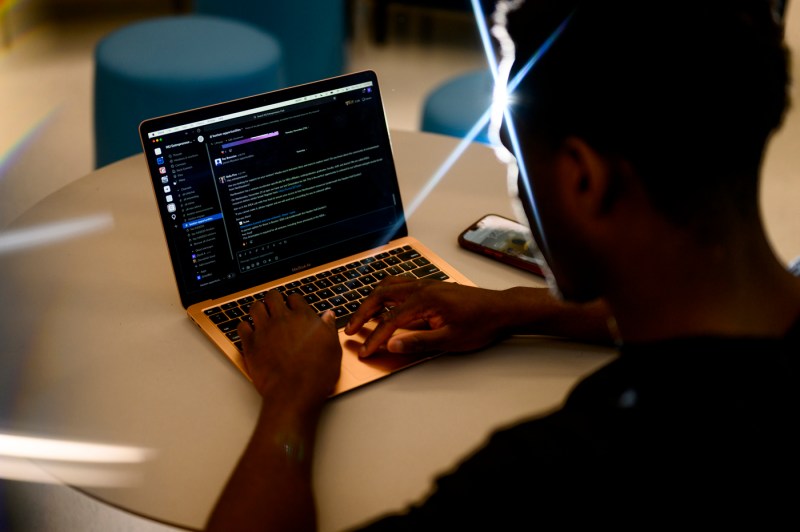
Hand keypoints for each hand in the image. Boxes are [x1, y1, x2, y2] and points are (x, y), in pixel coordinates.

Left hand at [238, 291, 341, 410]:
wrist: (294, 392)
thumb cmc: (316, 375)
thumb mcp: (332, 349)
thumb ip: (328, 328)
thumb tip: (328, 316)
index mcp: (304, 318)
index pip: (295, 298)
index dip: (294, 302)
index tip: (293, 308)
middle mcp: (282, 319)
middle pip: (273, 296)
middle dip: (274, 300)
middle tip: (275, 307)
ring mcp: (264, 330)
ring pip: (255, 307)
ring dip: (258, 309)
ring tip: (261, 316)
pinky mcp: (250, 344)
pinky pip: (242, 326)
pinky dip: (245, 327)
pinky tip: (250, 332)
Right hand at [345, 276, 510, 357]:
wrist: (501, 309)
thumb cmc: (480, 323)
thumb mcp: (450, 339)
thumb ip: (418, 341)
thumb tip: (392, 344)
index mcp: (424, 299)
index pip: (390, 320)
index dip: (375, 338)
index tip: (365, 351)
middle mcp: (422, 286)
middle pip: (382, 295)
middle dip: (363, 312)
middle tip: (350, 330)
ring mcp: (426, 283)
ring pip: (389, 286)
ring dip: (372, 300)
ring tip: (362, 316)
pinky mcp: (431, 286)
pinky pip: (400, 285)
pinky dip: (385, 294)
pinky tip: (384, 304)